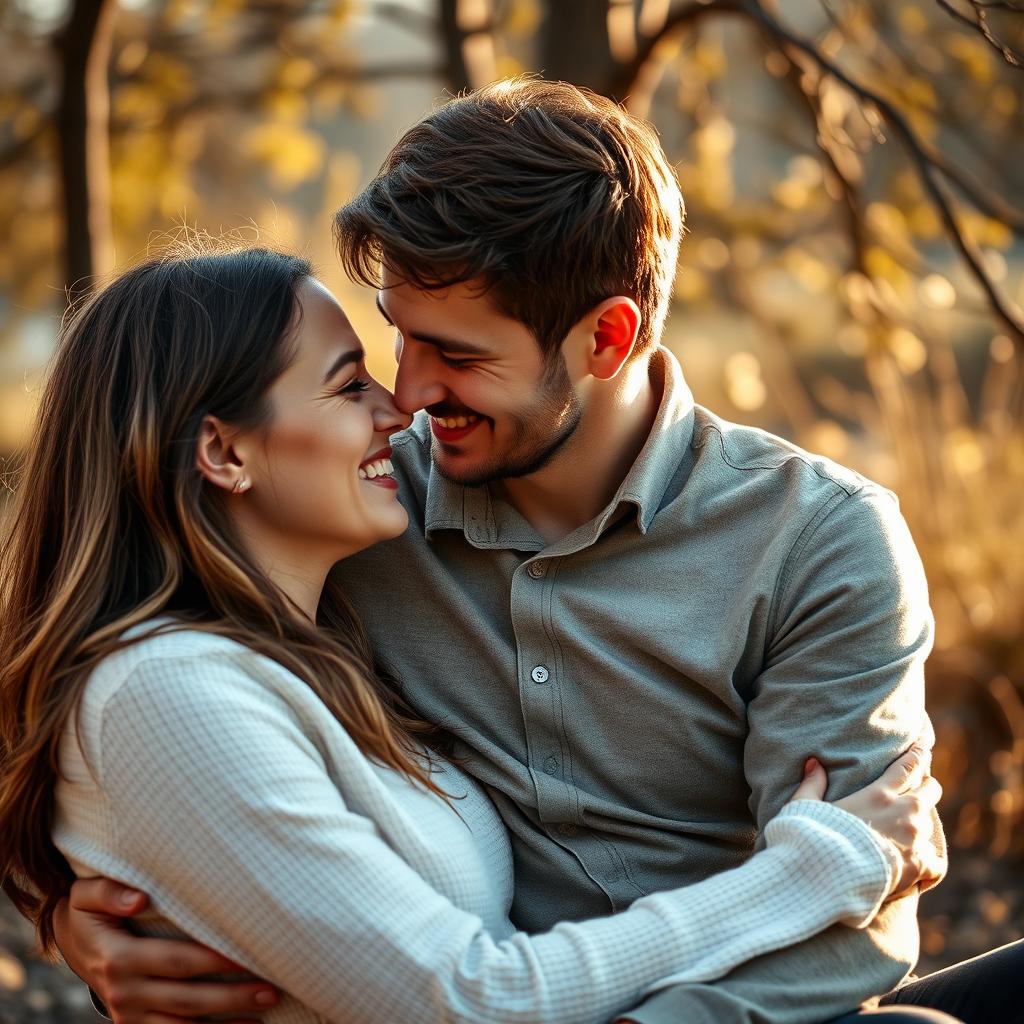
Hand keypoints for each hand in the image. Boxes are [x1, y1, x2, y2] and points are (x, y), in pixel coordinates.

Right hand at [54, 877, 278, 1022]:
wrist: (71, 942)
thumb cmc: (90, 911)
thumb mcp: (87, 894)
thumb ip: (109, 891)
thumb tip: (139, 899)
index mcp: (118, 959)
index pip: (177, 961)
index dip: (214, 961)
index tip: (248, 956)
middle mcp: (123, 994)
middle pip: (186, 1000)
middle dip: (231, 998)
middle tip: (271, 990)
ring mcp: (127, 1015)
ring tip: (264, 1017)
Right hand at [788, 743, 945, 898]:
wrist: (829, 878)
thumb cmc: (814, 838)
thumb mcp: (804, 805)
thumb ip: (812, 784)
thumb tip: (813, 762)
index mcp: (878, 794)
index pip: (907, 767)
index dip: (917, 756)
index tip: (922, 749)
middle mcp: (902, 813)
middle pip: (929, 791)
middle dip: (927, 786)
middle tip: (925, 785)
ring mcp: (913, 841)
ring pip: (932, 825)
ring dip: (923, 823)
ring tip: (915, 827)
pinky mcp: (917, 868)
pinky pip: (935, 862)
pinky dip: (929, 861)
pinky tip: (922, 864)